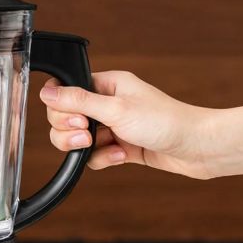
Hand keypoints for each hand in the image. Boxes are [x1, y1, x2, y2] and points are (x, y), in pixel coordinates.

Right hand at [41, 71, 216, 178]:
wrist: (196, 147)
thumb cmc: (165, 121)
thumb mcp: (116, 109)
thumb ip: (79, 101)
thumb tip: (47, 92)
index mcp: (108, 84)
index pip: (67, 92)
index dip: (62, 108)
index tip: (74, 119)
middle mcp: (108, 103)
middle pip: (67, 118)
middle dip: (71, 131)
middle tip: (87, 135)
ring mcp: (114, 126)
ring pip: (79, 140)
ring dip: (87, 148)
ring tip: (104, 147)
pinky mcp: (121, 146)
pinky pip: (97, 155)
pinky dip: (105, 158)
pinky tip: (122, 156)